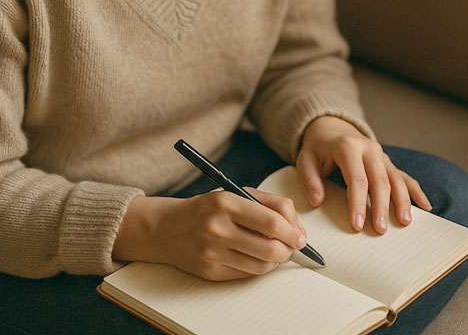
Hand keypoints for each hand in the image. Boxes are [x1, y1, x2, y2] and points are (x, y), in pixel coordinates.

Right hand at [114, 189, 307, 281]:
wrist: (166, 228)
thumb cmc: (208, 209)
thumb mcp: (236, 194)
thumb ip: (270, 205)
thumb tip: (298, 230)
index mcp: (226, 203)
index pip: (271, 222)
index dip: (293, 232)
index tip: (301, 236)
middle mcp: (217, 229)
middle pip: (270, 248)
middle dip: (289, 250)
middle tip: (293, 246)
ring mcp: (212, 253)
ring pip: (262, 266)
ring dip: (277, 261)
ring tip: (277, 251)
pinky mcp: (210, 271)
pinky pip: (247, 274)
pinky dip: (260, 268)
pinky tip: (258, 257)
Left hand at [296, 116, 431, 233]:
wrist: (333, 128)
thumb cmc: (318, 149)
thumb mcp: (305, 159)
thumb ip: (310, 180)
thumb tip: (318, 201)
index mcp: (348, 148)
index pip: (356, 179)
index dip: (357, 203)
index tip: (357, 225)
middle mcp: (369, 150)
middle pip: (380, 181)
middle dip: (382, 207)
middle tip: (380, 230)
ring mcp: (382, 156)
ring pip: (396, 179)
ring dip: (402, 201)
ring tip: (404, 222)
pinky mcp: (388, 162)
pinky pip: (405, 177)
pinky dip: (416, 192)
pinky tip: (426, 207)